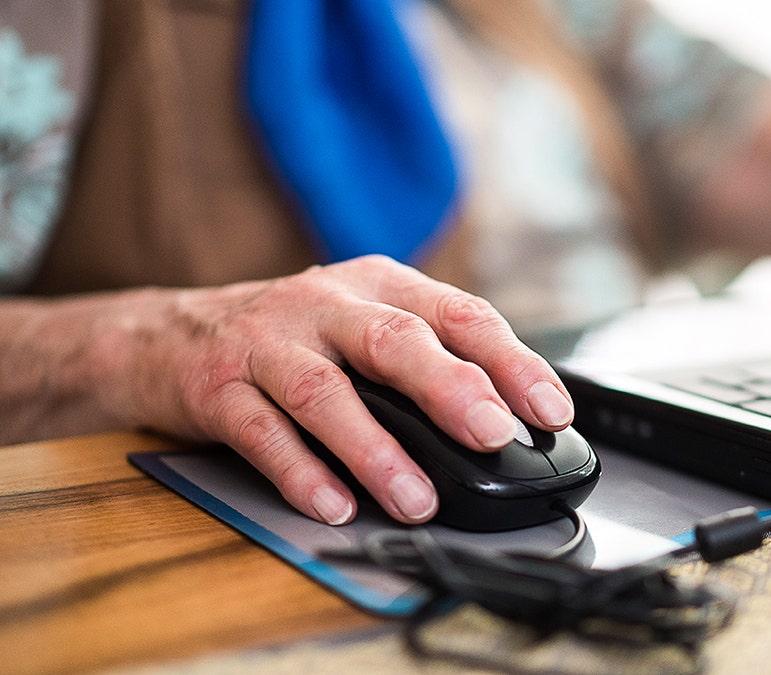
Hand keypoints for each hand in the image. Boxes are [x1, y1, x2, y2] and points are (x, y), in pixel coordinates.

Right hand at [128, 255, 573, 524]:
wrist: (168, 333)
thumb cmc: (295, 337)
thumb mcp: (364, 325)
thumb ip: (427, 360)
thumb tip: (509, 423)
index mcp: (378, 284)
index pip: (458, 314)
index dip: (511, 361)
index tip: (551, 410)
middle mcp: (325, 303)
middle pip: (395, 341)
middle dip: (450, 389)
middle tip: (492, 435)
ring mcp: (267, 342)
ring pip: (326, 392)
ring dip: (375, 450)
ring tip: (416, 498)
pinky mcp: (216, 386)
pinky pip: (261, 433)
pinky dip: (301, 472)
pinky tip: (334, 505)